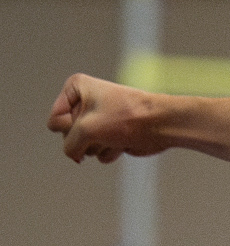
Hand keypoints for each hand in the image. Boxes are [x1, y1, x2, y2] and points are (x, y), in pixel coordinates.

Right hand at [48, 74, 166, 163]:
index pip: (55, 120)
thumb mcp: (86, 130)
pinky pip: (97, 152)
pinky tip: (123, 142)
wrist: (159, 125)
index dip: (69, 127)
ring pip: (83, 146)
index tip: (90, 120)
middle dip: (86, 138)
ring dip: (99, 146)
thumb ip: (69, 145)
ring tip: (115, 134)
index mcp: (76, 88)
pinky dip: (110, 151)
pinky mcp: (109, 135)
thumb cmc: (125, 117)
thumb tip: (74, 156)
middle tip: (104, 128)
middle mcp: (85, 101)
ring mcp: (97, 120)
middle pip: (68, 134)